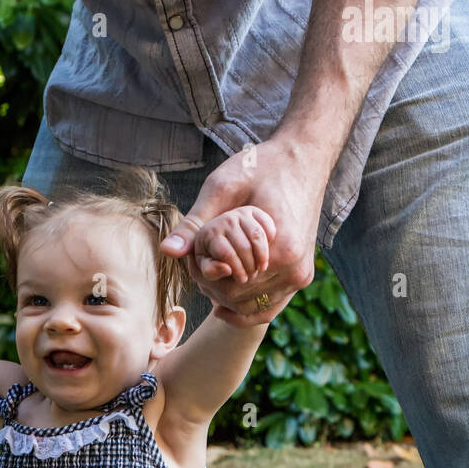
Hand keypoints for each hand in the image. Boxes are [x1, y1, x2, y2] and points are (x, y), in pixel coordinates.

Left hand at [160, 135, 326, 327]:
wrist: (301, 159)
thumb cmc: (260, 168)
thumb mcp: (221, 190)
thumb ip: (194, 225)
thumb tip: (166, 251)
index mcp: (281, 250)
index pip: (231, 289)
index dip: (206, 279)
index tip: (196, 261)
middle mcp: (295, 270)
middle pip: (242, 301)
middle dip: (216, 290)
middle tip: (200, 269)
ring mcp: (301, 276)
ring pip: (255, 308)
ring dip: (231, 298)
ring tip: (214, 273)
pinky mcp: (302, 276)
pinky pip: (270, 305)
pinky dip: (247, 304)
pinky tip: (225, 297)